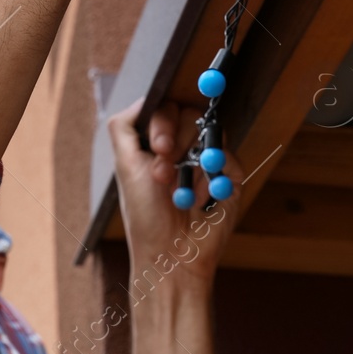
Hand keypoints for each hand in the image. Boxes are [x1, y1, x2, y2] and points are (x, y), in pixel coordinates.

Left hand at [108, 97, 239, 288]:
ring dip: (190, 166)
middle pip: (189, 114)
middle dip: (174, 142)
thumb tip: (142, 99)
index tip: (158, 147)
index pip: (167, 108)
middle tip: (164, 169)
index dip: (163, 122)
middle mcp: (184, 147)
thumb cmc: (146, 216)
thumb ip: (123, 128)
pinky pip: (228, 158)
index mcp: (159, 143)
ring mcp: (208, 160)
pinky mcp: (229, 177)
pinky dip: (210, 180)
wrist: (171, 254)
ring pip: (210, 133)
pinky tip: (199, 200)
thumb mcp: (124, 166)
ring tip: (179, 194)